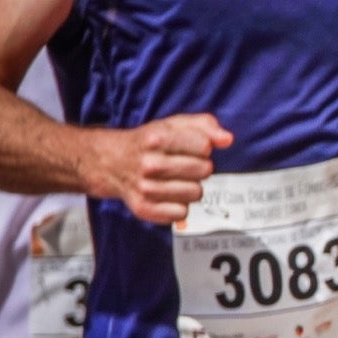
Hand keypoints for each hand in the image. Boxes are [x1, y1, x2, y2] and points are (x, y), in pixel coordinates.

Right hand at [99, 114, 233, 223]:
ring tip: (175, 180)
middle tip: (184, 165)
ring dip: (191, 187)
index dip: (203, 147)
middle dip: (200, 167)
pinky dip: (180, 206)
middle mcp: (149, 164)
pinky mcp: (143, 209)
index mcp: (157, 138)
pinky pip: (182, 213)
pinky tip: (169, 195)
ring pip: (196, 193)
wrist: (110, 162)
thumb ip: (205, 126)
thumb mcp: (173, 124)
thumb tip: (227, 139)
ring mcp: (145, 188)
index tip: (192, 148)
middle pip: (204, 170)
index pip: (204, 146)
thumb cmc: (149, 142)